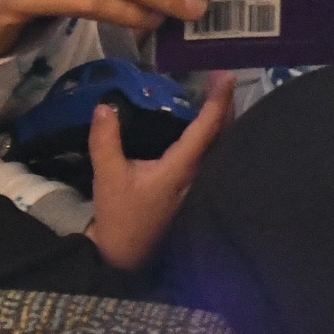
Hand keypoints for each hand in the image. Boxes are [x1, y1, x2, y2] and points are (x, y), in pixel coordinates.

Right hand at [81, 79, 232, 273]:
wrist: (127, 260)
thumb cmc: (121, 219)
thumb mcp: (108, 177)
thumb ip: (106, 141)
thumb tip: (106, 106)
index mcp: (183, 167)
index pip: (208, 127)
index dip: (219, 99)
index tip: (225, 74)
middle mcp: (201, 175)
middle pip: (225, 134)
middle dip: (227, 105)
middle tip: (222, 79)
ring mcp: (202, 186)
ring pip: (222, 147)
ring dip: (223, 122)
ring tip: (218, 96)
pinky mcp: (198, 194)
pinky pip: (214, 158)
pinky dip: (215, 139)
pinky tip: (206, 130)